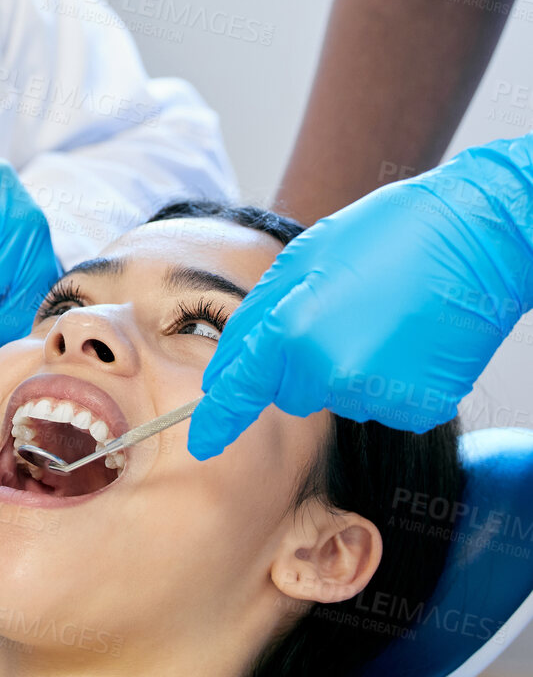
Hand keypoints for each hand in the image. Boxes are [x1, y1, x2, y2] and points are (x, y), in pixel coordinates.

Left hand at [189, 139, 532, 460]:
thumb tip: (231, 365)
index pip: (243, 387)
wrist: (475, 236)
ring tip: (383, 317)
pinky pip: (382, 401)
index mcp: (291, 328)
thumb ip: (262, 315)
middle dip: (300, 364)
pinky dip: (390, 377)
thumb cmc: (387, 233)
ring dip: (349, 366)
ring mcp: (376, 395)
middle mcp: (329, 372)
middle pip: (292, 393)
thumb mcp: (304, 258)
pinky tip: (410, 339)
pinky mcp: (416, 409)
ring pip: (340, 394)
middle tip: (340, 313)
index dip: (219, 418)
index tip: (201, 442)